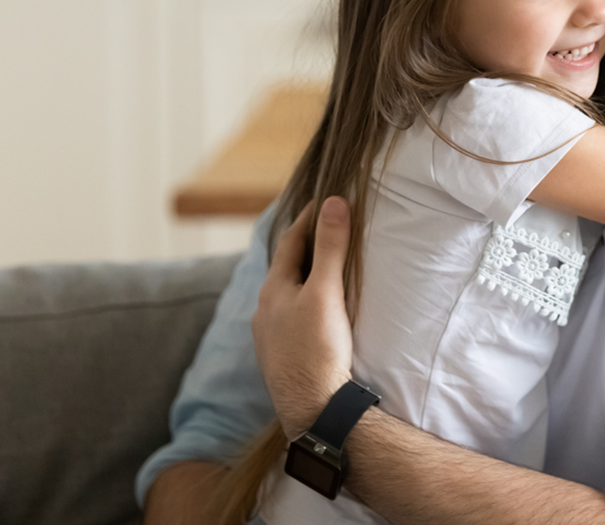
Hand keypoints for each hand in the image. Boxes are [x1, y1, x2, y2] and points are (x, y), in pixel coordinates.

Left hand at [252, 196, 354, 439]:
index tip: (325, 202)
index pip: (290, 241)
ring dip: (303, 281)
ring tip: (326, 273)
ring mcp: (269, 337)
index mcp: (273, 290)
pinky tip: (317, 317)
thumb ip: (331, 247)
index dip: (308, 219)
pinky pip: (290, 321)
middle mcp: (264, 311)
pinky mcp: (280, 358)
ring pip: (286, 297)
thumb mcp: (327, 291)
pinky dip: (304, 307)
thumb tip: (333, 202)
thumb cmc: (318, 349)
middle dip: (306, 249)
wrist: (312, 408)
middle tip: (328, 232)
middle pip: (286, 269)